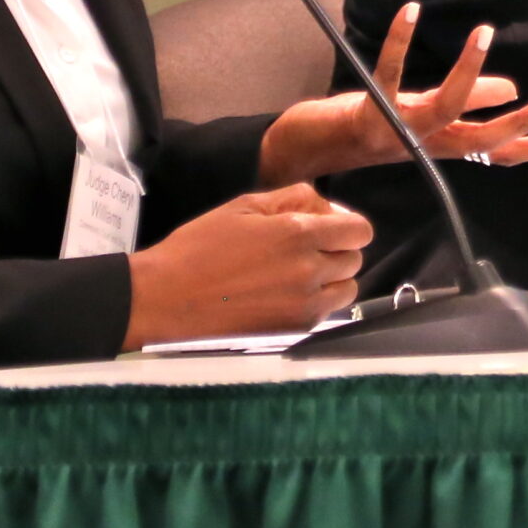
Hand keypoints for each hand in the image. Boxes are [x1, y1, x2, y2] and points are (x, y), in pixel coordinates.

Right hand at [122, 184, 370, 348]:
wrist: (168, 297)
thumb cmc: (200, 247)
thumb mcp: (244, 206)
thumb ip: (291, 198)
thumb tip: (323, 203)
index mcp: (298, 234)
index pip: (359, 231)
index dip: (348, 225)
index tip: (330, 226)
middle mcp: (310, 270)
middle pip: (354, 259)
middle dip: (338, 249)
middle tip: (308, 248)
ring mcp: (305, 304)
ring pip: (347, 289)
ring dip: (333, 278)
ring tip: (300, 273)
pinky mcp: (295, 328)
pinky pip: (327, 312)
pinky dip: (318, 301)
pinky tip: (287, 293)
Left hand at [258, 3, 527, 185]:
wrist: (309, 149)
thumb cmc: (370, 124)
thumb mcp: (422, 113)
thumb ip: (465, 103)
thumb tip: (508, 87)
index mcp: (443, 145)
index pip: (500, 151)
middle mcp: (426, 144)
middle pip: (483, 140)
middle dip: (520, 126)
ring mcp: (399, 131)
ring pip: (444, 108)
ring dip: (468, 73)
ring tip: (485, 34)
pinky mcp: (370, 111)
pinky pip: (389, 74)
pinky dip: (399, 41)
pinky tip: (412, 11)